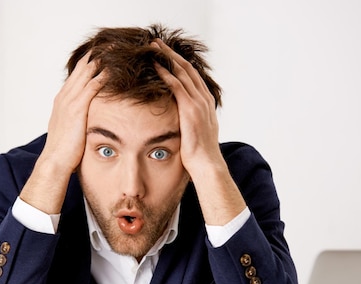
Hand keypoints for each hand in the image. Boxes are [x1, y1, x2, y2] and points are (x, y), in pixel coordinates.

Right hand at [43, 51, 105, 173]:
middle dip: (98, 53)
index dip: (91, 61)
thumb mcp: (71, 129)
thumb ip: (79, 119)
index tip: (104, 53)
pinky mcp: (77, 108)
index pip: (78, 73)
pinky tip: (115, 69)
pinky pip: (92, 86)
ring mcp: (70, 101)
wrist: (55, 161)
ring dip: (102, 59)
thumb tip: (89, 119)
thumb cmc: (64, 151)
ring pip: (87, 72)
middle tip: (114, 43)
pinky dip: (103, 76)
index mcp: (63, 99)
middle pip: (83, 66)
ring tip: (117, 49)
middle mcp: (65, 96)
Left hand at [152, 40, 221, 178]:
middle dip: (171, 54)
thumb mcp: (197, 132)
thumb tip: (180, 121)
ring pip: (182, 72)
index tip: (168, 54)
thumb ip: (191, 121)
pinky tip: (156, 65)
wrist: (207, 163)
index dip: (179, 63)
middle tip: (158, 43)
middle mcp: (204, 98)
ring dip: (167, 58)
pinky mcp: (190, 108)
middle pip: (187, 69)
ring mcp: (198, 102)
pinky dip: (166, 73)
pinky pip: (177, 85)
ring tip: (153, 48)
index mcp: (206, 103)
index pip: (193, 76)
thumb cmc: (199, 153)